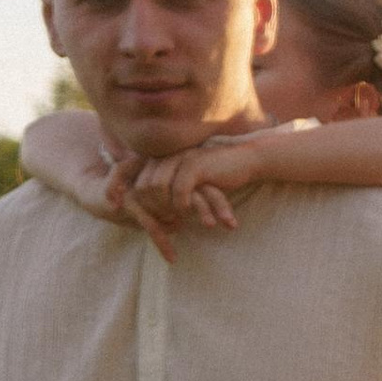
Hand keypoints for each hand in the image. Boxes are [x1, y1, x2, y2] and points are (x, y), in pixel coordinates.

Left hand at [130, 137, 260, 236]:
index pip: (137, 184)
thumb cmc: (217, 175)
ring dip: (166, 208)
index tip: (157, 222)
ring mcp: (180, 159)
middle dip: (152, 210)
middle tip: (168, 224)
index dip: (142, 205)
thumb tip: (154, 211)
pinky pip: (180, 189)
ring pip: (158, 187)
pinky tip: (190, 213)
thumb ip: (170, 189)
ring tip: (177, 221)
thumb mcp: (189, 181)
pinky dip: (182, 205)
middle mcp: (167, 156)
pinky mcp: (195, 165)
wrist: (244, 161)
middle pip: (144, 186)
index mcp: (162, 159)